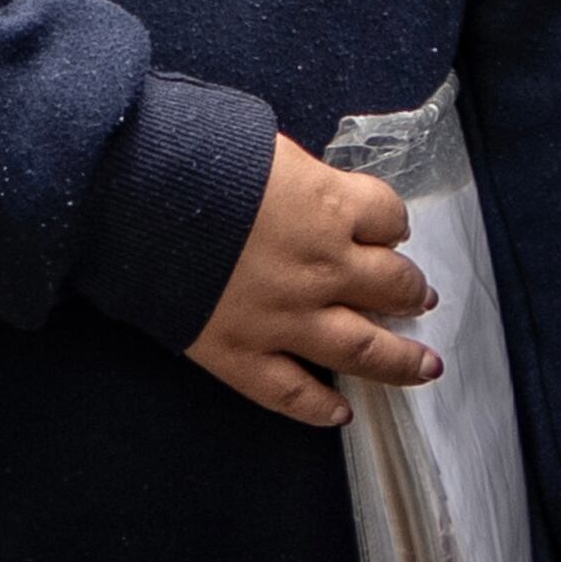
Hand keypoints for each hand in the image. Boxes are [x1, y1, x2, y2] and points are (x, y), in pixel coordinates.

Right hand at [186, 138, 437, 427]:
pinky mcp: (242, 355)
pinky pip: (292, 392)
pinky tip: (341, 414)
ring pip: (362, 348)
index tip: (390, 230)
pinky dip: (320, 408)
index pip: (388, 217)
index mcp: (330, 207)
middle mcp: (321, 267)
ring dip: (399, 359)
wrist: (136, 198)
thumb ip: (307, 177)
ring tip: (424, 366)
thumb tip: (323, 194)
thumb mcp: (270, 147)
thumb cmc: (199, 157)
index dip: (391, 224)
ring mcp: (284, 318)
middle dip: (410, 289)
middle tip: (420, 296)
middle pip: (391, 283)